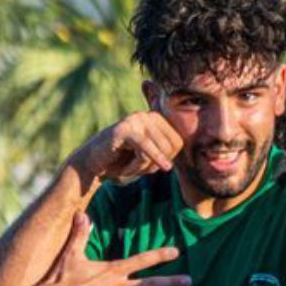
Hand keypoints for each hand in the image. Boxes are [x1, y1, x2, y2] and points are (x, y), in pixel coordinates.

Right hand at [43, 214, 189, 285]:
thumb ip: (80, 234)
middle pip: (151, 285)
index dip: (160, 255)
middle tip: (189, 281)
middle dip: (172, 283)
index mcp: (113, 270)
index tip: (176, 252)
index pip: (142, 260)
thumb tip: (81, 214)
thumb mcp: (71, 253)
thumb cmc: (60, 279)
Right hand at [68, 112, 182, 183]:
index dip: (167, 160)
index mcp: (157, 120)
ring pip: (158, 149)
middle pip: (171, 146)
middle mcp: (148, 115)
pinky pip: (144, 148)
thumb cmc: (122, 163)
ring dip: (144, 167)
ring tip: (127, 169)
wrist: (92, 166)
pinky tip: (143, 169)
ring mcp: (136, 119)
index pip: (178, 142)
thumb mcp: (150, 160)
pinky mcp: (125, 128)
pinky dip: (145, 161)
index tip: (150, 167)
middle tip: (136, 169)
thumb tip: (193, 157)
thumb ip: (167, 154)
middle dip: (156, 164)